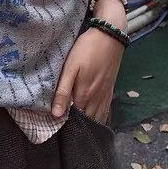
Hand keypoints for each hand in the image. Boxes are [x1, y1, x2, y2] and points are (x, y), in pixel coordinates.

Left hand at [51, 4, 125, 124]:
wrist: (110, 35)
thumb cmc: (87, 50)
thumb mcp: (70, 68)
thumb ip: (63, 92)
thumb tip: (56, 115)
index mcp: (84, 96)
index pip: (74, 120)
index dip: (66, 127)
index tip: (58, 131)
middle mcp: (96, 99)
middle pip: (87, 121)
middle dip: (78, 128)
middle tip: (68, 133)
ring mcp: (105, 95)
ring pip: (97, 118)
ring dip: (89, 125)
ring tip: (80, 130)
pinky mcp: (110, 90)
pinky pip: (105, 111)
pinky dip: (99, 118)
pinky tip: (94, 120)